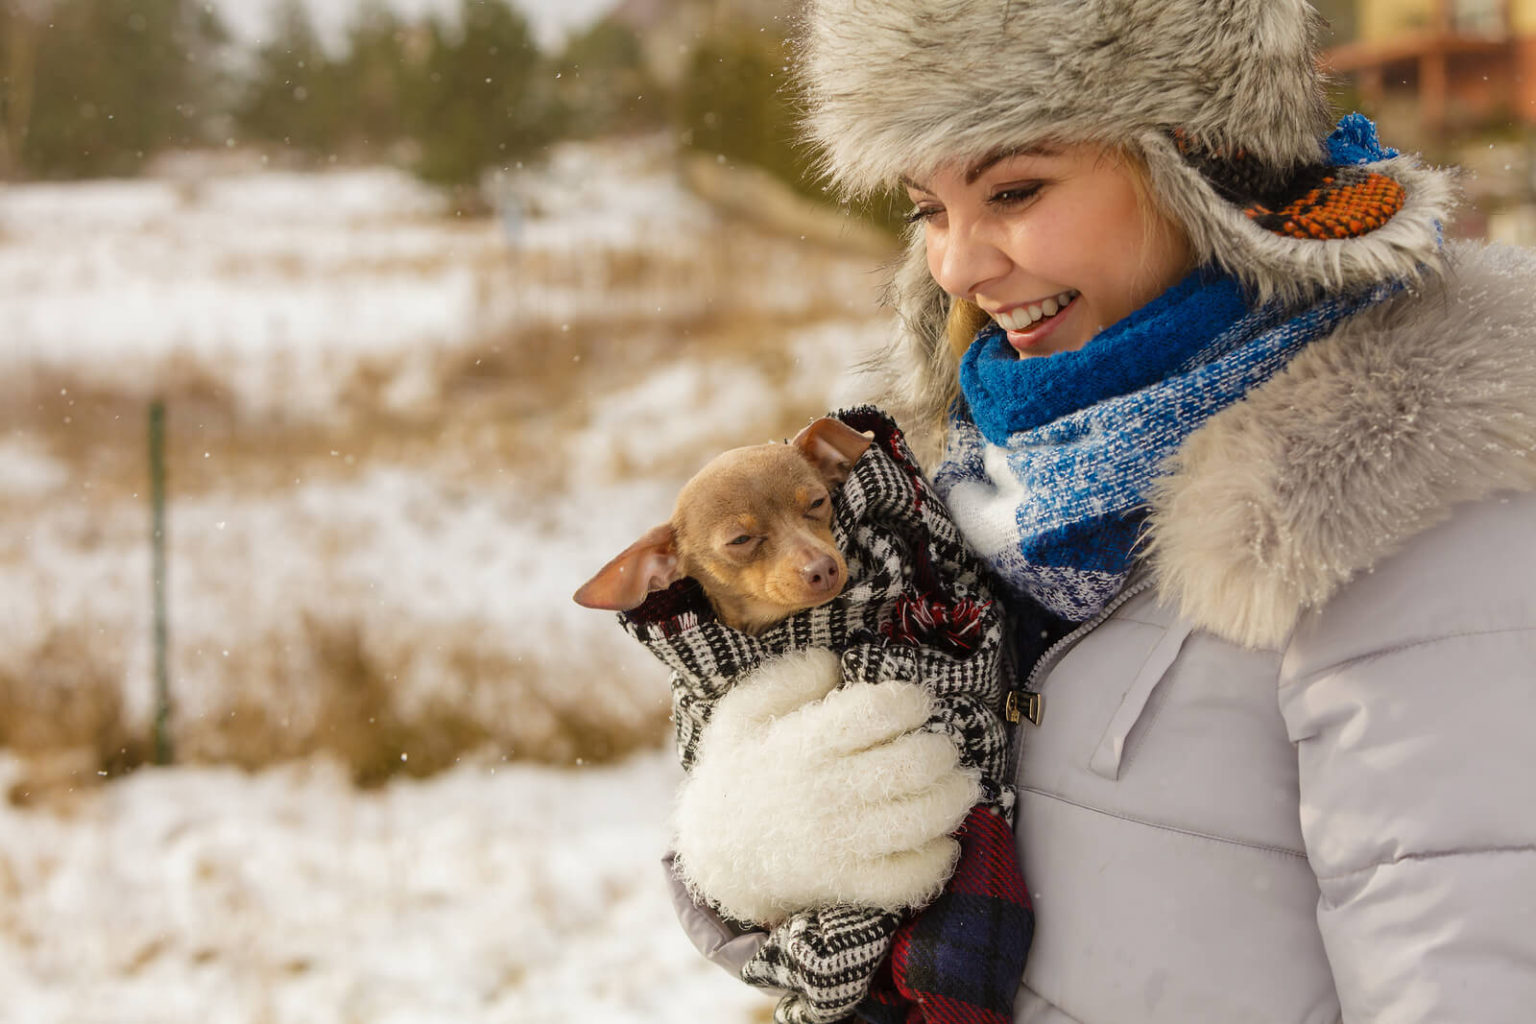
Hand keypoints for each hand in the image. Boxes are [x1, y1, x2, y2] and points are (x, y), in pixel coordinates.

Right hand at [672, 647, 979, 925]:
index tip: (918, 703)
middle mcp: (825, 792)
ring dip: (954, 798)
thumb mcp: (742, 711)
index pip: (878, 712)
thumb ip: (788, 677)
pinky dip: (936, 859)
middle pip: (912, 765)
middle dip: (942, 750)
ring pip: (920, 819)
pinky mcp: (847, 882)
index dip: (912, 700)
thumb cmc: (739, 770)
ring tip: (960, 785)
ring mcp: (838, 842)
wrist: (716, 851)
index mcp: (803, 744)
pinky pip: (906, 878)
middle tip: (943, 748)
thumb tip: (836, 664)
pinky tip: (943, 839)